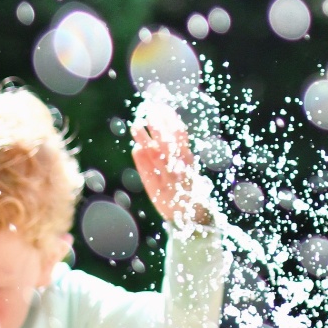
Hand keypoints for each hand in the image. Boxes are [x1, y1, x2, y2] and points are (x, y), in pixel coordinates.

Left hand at [130, 110, 208, 227]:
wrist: (191, 219)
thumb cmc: (188, 190)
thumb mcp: (188, 169)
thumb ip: (180, 153)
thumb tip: (172, 131)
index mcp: (189, 161)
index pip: (181, 136)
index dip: (172, 121)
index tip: (163, 108)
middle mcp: (180, 169)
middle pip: (168, 143)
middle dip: (159, 127)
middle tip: (149, 112)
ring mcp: (169, 180)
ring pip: (156, 155)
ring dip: (146, 139)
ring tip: (136, 125)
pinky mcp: (158, 191)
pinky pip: (148, 172)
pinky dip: (142, 160)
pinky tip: (135, 148)